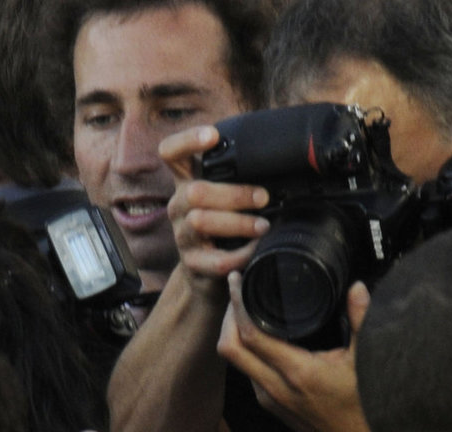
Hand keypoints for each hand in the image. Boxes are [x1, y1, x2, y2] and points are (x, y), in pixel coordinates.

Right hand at [163, 123, 269, 291]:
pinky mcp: (192, 264)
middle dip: (233, 193)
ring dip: (238, 223)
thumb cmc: (222, 226)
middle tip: (263, 197)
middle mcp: (179, 206)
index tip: (212, 135)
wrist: (205, 275)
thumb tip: (281, 153)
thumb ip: (238, 174)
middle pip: (194, 191)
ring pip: (201, 222)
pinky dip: (240, 255)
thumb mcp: (223, 195)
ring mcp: (183, 236)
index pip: (171, 153)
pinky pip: (216, 260)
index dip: (186, 140)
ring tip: (263, 225)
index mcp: (186, 182)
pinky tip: (255, 249)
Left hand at [218, 278, 384, 431]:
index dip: (238, 306)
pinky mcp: (271, 404)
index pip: (250, 336)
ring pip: (235, 362)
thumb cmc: (363, 404)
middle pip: (230, 349)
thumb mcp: (366, 358)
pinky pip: (247, 372)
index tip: (237, 281)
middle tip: (236, 290)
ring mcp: (270, 399)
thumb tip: (355, 287)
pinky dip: (245, 349)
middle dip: (228, 317)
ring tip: (244, 306)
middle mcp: (275, 388)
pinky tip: (257, 333)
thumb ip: (361, 319)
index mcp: (296, 373)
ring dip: (233, 333)